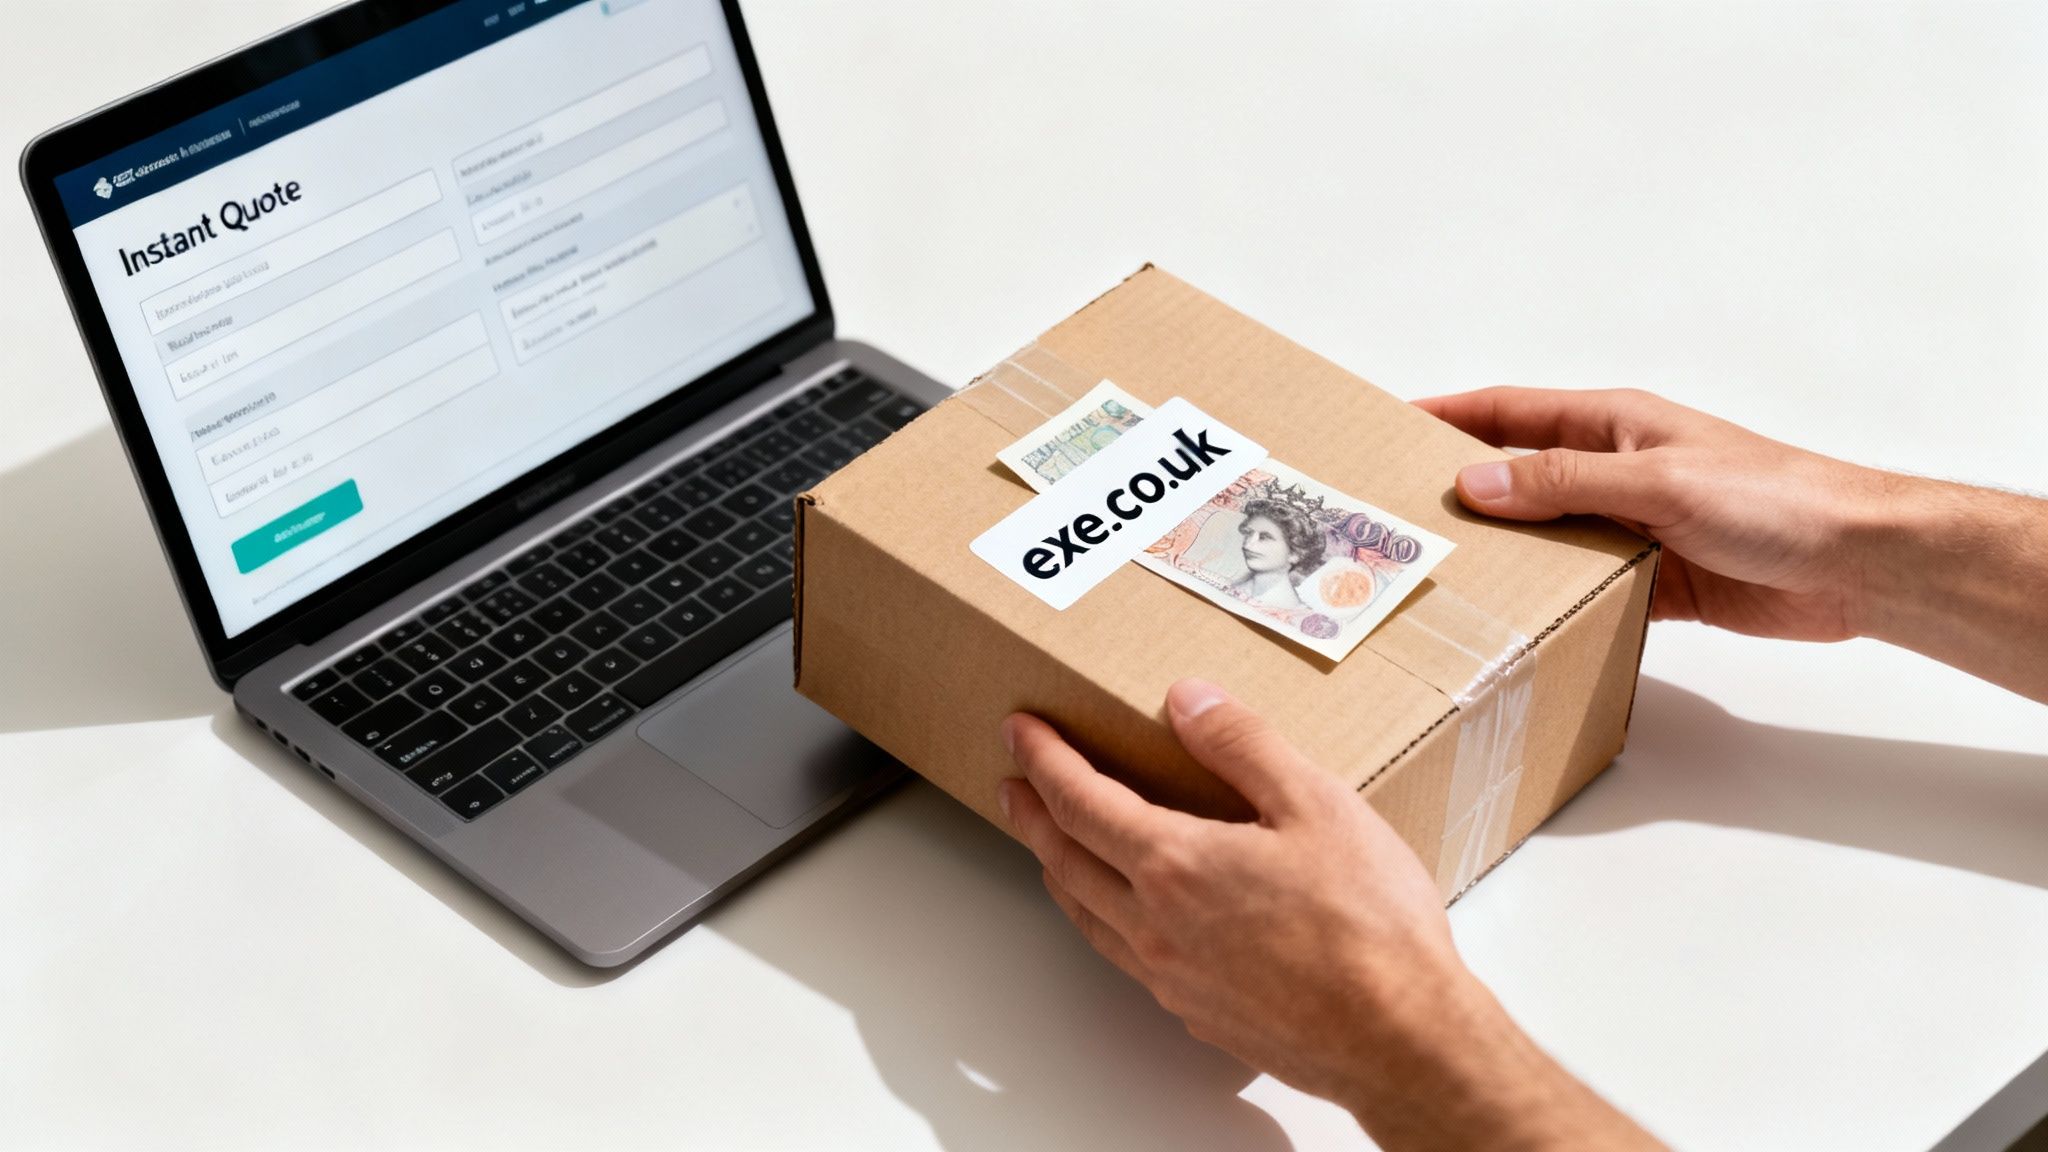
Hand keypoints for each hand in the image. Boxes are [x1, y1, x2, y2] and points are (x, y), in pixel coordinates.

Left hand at [999, 678, 1659, 1148]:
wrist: (1402, 1040)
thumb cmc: (1370, 929)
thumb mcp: (1317, 803)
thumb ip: (1243, 744)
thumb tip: (1187, 699)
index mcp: (1176, 865)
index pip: (1080, 800)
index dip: (1044, 759)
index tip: (1020, 731)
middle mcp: (1157, 926)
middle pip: (1065, 860)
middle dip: (1032, 814)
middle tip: (1013, 783)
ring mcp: (1172, 977)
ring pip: (1086, 915)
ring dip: (1057, 869)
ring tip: (1049, 843)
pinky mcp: (1198, 1013)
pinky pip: (1124, 957)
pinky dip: (1100, 919)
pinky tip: (1122, 915)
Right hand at [1414, 386, 1884, 642]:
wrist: (1855, 563)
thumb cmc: (1773, 498)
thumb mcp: (1657, 480)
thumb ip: (1563, 484)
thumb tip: (1474, 483)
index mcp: (1613, 426)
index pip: (1510, 412)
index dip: (1448, 416)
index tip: (1390, 427)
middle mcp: (1615, 471)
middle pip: (1518, 477)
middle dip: (1459, 492)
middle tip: (1395, 519)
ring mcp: (1633, 527)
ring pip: (1545, 539)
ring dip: (1502, 555)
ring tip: (1437, 578)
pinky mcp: (1654, 580)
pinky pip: (1584, 589)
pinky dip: (1551, 602)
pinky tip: (1513, 620)